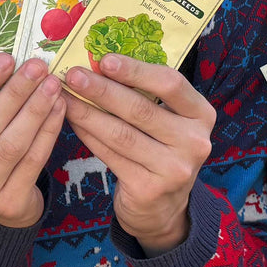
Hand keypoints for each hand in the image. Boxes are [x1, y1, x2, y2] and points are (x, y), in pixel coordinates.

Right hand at [0, 53, 66, 228]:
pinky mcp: (8, 205)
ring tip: (52, 85)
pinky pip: (33, 161)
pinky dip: (48, 132)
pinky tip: (58, 109)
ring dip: (35, 109)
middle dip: (15, 92)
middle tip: (37, 67)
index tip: (7, 59)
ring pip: (12, 144)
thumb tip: (7, 64)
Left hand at [63, 54, 212, 253]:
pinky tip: (72, 123)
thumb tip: (99, 64)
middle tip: (73, 76)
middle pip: (141, 109)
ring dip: (88, 113)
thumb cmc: (159, 150)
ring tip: (65, 98)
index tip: (105, 59)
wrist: (163, 207)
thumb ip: (145, 96)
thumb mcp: (167, 121)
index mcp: (201, 114)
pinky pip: (111, 155)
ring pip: (121, 134)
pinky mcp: (150, 188)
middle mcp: (195, 141)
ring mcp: (174, 168)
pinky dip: (89, 136)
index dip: (136, 70)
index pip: (171, 84)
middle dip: (102, 90)